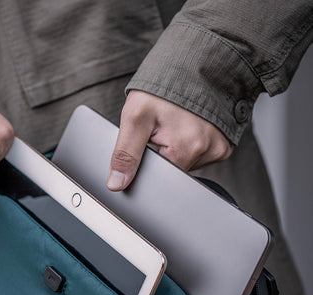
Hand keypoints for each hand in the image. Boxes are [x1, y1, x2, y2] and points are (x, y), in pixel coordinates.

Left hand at [107, 90, 232, 190]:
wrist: (194, 63)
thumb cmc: (163, 89)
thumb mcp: (135, 117)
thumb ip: (125, 154)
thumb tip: (116, 184)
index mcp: (183, 151)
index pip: (158, 175)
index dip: (148, 162)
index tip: (147, 142)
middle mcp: (205, 152)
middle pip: (173, 169)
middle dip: (161, 154)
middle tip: (160, 130)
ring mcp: (218, 149)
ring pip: (186, 163)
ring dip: (175, 149)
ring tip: (173, 126)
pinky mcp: (224, 146)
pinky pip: (201, 155)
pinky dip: (190, 146)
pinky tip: (187, 129)